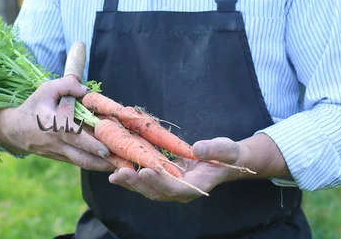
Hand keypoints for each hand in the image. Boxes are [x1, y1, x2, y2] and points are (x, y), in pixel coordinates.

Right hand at [0, 76, 113, 171]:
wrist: (14, 130)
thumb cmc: (34, 107)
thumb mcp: (46, 90)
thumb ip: (66, 85)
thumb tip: (86, 90)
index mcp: (54, 125)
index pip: (74, 136)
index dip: (90, 144)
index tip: (106, 149)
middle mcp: (57, 143)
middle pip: (82, 157)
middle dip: (102, 161)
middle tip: (121, 160)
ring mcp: (59, 153)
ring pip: (82, 163)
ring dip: (101, 166)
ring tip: (121, 165)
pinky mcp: (61, 158)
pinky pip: (79, 162)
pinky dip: (94, 162)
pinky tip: (110, 161)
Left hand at [109, 138, 244, 202]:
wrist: (224, 161)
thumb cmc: (226, 155)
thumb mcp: (225, 149)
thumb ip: (214, 150)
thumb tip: (199, 148)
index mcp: (196, 186)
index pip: (175, 188)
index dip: (159, 181)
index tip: (145, 171)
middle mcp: (181, 191)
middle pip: (157, 192)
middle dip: (138, 183)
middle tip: (120, 173)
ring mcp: (172, 187)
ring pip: (148, 189)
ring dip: (131, 182)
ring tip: (114, 175)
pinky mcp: (165, 180)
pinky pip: (147, 181)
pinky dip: (132, 177)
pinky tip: (118, 170)